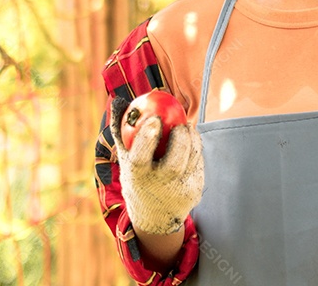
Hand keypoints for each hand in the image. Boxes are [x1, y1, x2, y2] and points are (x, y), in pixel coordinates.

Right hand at [112, 104, 203, 234]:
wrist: (155, 218)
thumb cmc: (136, 179)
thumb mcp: (125, 159)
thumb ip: (122, 130)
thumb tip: (119, 100)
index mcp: (137, 179)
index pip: (140, 158)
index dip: (147, 137)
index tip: (154, 118)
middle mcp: (159, 188)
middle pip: (174, 162)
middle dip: (180, 138)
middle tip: (180, 123)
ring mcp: (180, 191)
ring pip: (192, 159)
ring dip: (192, 139)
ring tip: (186, 128)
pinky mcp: (196, 191)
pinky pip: (198, 163)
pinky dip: (195, 149)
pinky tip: (190, 142)